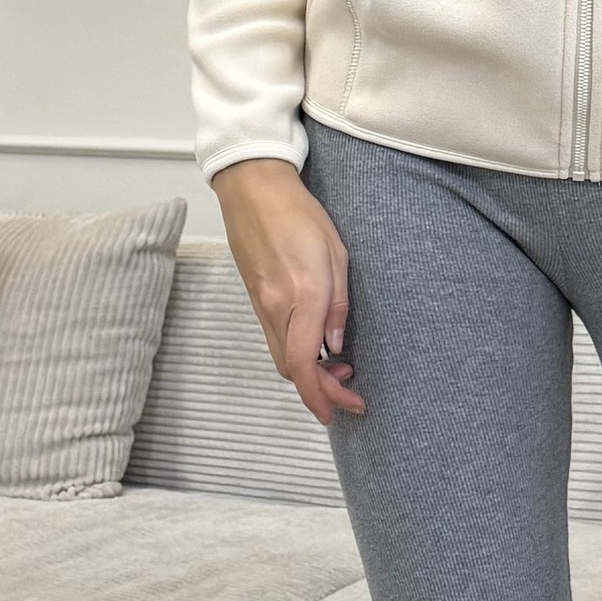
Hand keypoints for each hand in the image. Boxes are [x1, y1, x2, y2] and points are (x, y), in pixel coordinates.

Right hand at [212, 157, 363, 423]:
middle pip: (290, 369)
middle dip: (319, 391)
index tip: (339, 410)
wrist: (253, 189)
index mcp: (302, 295)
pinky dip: (295, 353)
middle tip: (348, 391)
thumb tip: (335, 345)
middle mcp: (276, 306)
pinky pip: (274, 338)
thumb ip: (337, 304)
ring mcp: (261, 304)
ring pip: (281, 356)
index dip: (320, 395)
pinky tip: (315, 346)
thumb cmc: (299, 213)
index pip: (303, 364)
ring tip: (337, 368)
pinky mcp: (255, 298)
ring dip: (308, 373)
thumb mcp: (337, 254)